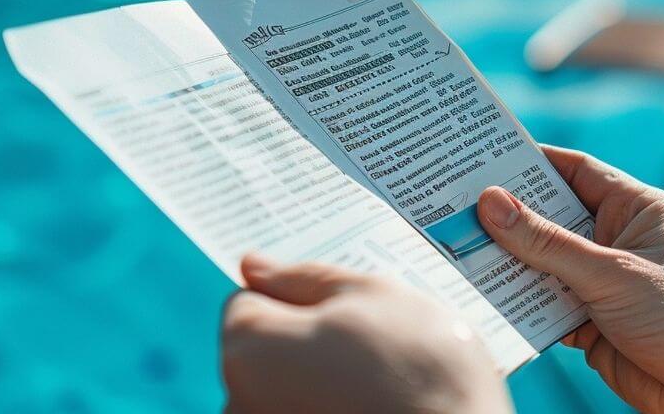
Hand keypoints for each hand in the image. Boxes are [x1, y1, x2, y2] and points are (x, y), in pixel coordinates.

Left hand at [220, 255, 513, 413]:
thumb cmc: (424, 370)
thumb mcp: (371, 295)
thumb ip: (304, 279)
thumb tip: (252, 265)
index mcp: (248, 350)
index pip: (247, 303)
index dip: (297, 296)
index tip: (342, 308)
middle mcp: (239, 404)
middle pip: (263, 352)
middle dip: (307, 341)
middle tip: (374, 342)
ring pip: (286, 390)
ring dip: (322, 381)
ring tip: (383, 384)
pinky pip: (306, 413)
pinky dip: (330, 409)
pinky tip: (376, 409)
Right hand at [478, 145, 663, 413]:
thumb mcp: (613, 274)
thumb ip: (548, 243)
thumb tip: (491, 204)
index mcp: (635, 208)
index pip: (573, 170)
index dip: (528, 162)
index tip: (479, 156)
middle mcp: (617, 239)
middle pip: (550, 217)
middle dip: (506, 216)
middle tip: (450, 205)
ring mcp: (603, 282)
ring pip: (541, 263)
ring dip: (506, 263)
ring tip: (453, 249)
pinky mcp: (591, 323)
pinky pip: (544, 304)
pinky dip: (517, 304)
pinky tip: (482, 297)